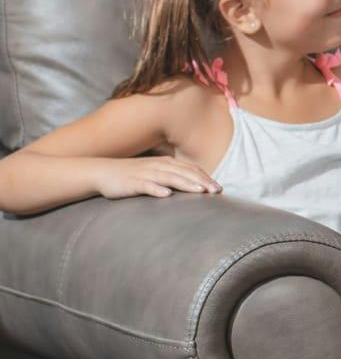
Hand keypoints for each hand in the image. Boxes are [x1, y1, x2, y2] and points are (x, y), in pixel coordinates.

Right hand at [92, 156, 220, 200]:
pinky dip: (157, 189)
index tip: (219, 188)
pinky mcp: (132, 182)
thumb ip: (173, 177)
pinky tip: (166, 195)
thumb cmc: (132, 175)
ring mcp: (145, 174)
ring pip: (169, 178)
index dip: (205, 178)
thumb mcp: (156, 173)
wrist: (102, 172)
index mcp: (166, 164)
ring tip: (200, 191)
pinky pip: (146, 185)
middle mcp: (158, 166)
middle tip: (216, 191)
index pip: (190, 169)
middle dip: (202, 181)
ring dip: (185, 184)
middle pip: (184, 173)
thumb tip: (193, 186)